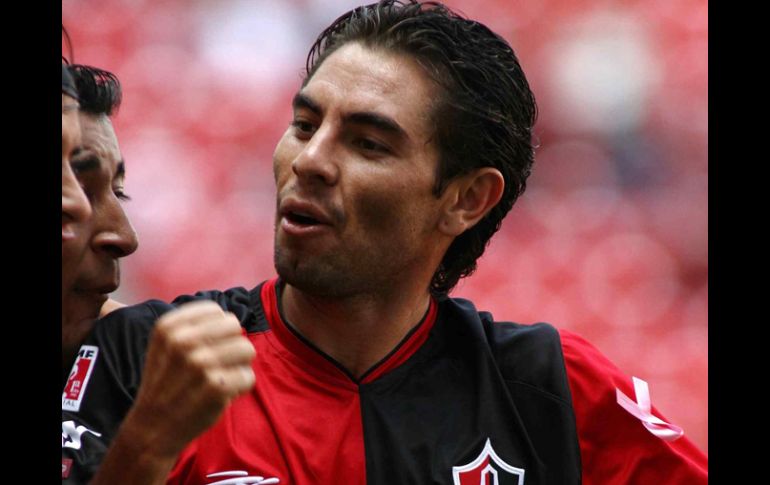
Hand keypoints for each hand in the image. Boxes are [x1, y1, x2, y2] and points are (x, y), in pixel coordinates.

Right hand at [128, 300, 256, 456]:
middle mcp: (183, 342)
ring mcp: (200, 364)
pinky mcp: (216, 386)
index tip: (206, 346)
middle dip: (230, 344)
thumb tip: (229, 318)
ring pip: (247, 349)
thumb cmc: (166, 383)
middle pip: (234, 326)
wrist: (153, 428)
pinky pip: (248, 376)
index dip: (218, 329)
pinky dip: (240, 387)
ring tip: (220, 377)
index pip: (215, 311)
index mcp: (168, 327)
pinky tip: (222, 394)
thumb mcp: (165, 345)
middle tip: (216, 364)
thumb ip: (193, 326)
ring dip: (238, 365)